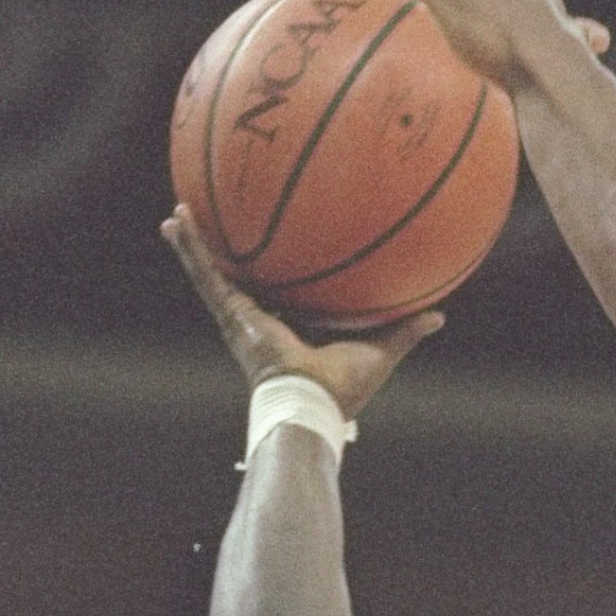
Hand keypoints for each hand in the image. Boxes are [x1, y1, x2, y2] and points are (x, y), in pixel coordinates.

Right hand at [162, 203, 440, 415]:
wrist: (310, 402)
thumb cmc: (343, 390)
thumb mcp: (379, 350)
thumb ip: (404, 330)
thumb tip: (438, 315)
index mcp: (287, 330)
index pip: (277, 296)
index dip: (271, 276)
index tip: (268, 256)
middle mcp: (258, 322)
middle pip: (238, 279)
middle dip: (223, 255)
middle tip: (210, 225)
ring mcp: (240, 318)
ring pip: (212, 272)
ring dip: (193, 243)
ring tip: (177, 213)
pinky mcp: (231, 315)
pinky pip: (207, 274)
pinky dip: (190, 247)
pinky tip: (177, 220)